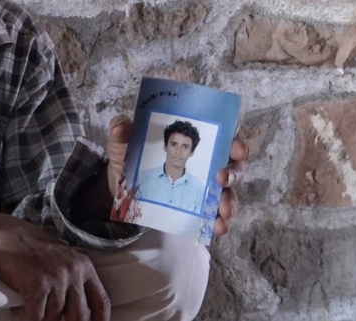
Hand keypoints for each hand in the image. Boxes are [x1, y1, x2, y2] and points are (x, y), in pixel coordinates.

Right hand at [0, 216, 109, 320]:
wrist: (4, 235)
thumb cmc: (30, 248)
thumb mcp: (62, 258)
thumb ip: (74, 279)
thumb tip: (79, 311)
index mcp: (84, 265)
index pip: (101, 302)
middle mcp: (74, 272)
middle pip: (81, 316)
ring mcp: (57, 278)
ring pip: (54, 318)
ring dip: (39, 317)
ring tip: (26, 307)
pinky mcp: (38, 285)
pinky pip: (35, 315)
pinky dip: (24, 315)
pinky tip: (18, 308)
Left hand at [105, 114, 249, 236]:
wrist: (120, 188)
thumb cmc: (130, 157)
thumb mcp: (123, 144)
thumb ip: (122, 134)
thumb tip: (121, 126)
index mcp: (193, 141)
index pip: (223, 136)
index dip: (235, 141)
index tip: (234, 149)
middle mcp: (206, 162)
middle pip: (233, 164)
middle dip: (234, 172)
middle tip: (221, 179)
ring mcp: (204, 186)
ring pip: (228, 192)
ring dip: (230, 201)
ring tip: (223, 212)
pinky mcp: (198, 207)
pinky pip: (214, 214)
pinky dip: (219, 221)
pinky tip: (217, 227)